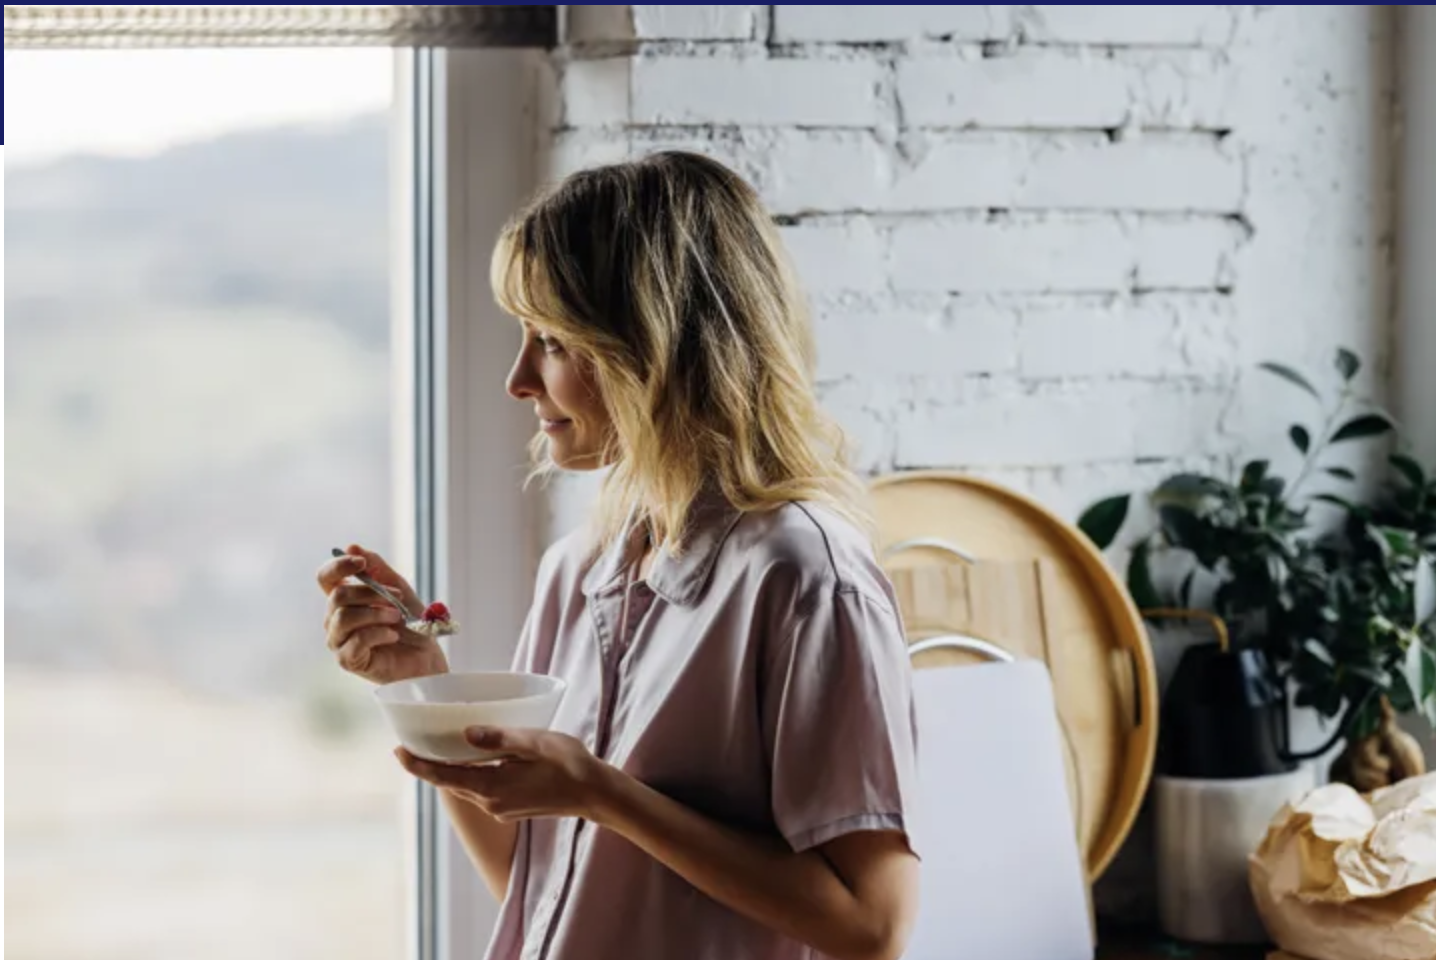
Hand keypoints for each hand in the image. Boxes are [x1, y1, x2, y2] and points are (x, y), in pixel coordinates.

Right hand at [317, 544, 448, 683]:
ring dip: (375, 613)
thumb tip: (351, 546)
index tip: (362, 563)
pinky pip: (355, 641)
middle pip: (338, 596)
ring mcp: (338, 640)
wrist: (426, 655)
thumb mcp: (398, 588)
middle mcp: (335, 619)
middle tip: (397, 598)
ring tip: (396, 617)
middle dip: (371, 593)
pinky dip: (378, 634)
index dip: (339, 566)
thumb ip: (377, 568)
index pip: (325, 578)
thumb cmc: (410, 623)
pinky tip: (393, 635)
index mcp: (344, 599)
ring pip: (343, 617)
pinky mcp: (347, 660)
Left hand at [394, 727, 612, 822]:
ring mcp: (501, 808)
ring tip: (437, 749)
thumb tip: (465, 734)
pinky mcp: (511, 807)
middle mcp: (491, 802)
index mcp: (492, 787)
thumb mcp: (535, 742)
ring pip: (466, 787)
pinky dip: (470, 774)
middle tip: (410, 744)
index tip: (397, 751)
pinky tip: (474, 759)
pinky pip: (481, 790)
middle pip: (450, 784)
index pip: (443, 778)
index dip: (418, 765)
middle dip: (429, 766)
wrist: (596, 794)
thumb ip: (499, 738)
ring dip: (450, 771)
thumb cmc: (569, 764)